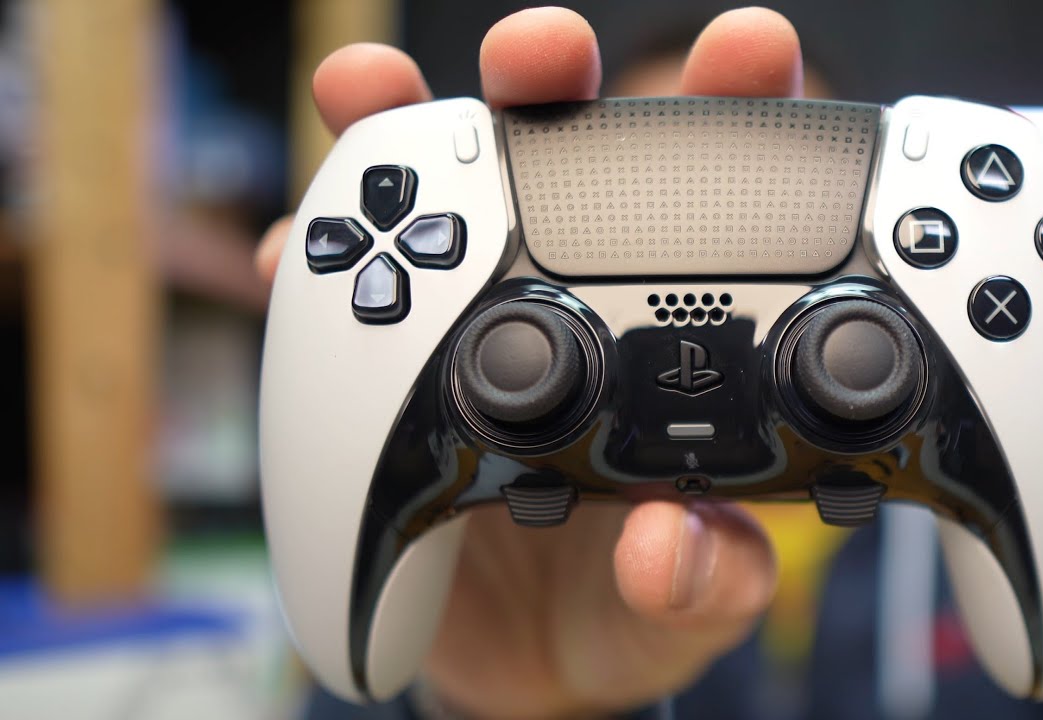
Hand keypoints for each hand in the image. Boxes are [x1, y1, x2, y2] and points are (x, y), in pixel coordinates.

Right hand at [256, 7, 803, 716]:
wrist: (522, 664)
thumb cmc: (620, 613)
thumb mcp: (685, 610)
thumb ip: (702, 582)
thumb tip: (670, 547)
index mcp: (680, 339)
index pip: (721, 207)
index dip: (736, 119)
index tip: (746, 51)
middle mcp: (576, 308)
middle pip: (568, 162)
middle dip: (552, 85)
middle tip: (541, 53)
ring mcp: (478, 325)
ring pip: (440, 201)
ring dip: (402, 130)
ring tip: (370, 94)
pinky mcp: (394, 366)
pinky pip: (346, 299)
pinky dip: (313, 259)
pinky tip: (291, 247)